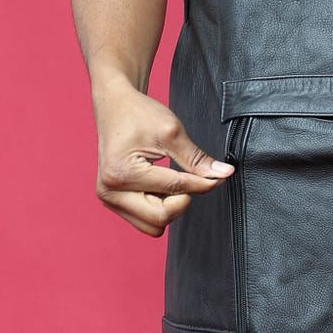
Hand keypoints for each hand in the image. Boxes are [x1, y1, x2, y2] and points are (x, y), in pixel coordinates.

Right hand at [94, 87, 234, 237]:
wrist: (115, 106)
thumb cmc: (137, 114)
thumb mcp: (171, 132)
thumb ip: (197, 158)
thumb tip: (223, 173)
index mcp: (122, 173)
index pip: (174, 189)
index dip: (203, 184)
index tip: (218, 177)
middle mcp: (110, 191)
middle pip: (161, 218)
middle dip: (181, 201)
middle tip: (188, 179)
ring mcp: (109, 198)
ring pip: (153, 225)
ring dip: (169, 207)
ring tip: (170, 180)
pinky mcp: (113, 201)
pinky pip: (145, 219)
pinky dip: (158, 207)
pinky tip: (159, 185)